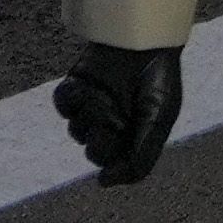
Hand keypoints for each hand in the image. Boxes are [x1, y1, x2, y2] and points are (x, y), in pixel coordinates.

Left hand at [56, 46, 180, 186]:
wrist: (142, 40)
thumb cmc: (157, 79)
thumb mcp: (158, 120)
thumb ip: (141, 156)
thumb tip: (105, 183)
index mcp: (135, 135)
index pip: (117, 164)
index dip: (115, 163)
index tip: (116, 156)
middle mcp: (112, 125)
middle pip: (94, 152)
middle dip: (100, 142)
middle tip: (112, 124)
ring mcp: (92, 108)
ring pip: (77, 129)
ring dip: (88, 116)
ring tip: (102, 97)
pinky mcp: (75, 90)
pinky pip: (63, 106)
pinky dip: (70, 100)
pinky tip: (84, 88)